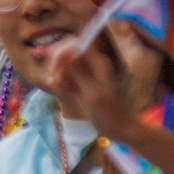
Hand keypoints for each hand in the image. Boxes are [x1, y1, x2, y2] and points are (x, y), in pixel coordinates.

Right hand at [39, 26, 147, 140]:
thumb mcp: (93, 94)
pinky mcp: (79, 83)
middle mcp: (90, 65)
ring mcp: (84, 74)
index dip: (62, 53)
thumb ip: (81, 73)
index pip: (75, 45)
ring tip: (65, 92)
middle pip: (65, 53)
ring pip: (61, 65)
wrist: (118, 128)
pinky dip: (60, 85)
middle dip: (56, 66)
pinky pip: (63, 77)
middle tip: (56, 83)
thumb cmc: (110, 114)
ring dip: (57, 77)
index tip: (55, 71)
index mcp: (98, 63)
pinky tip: (66, 95)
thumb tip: (70, 52)